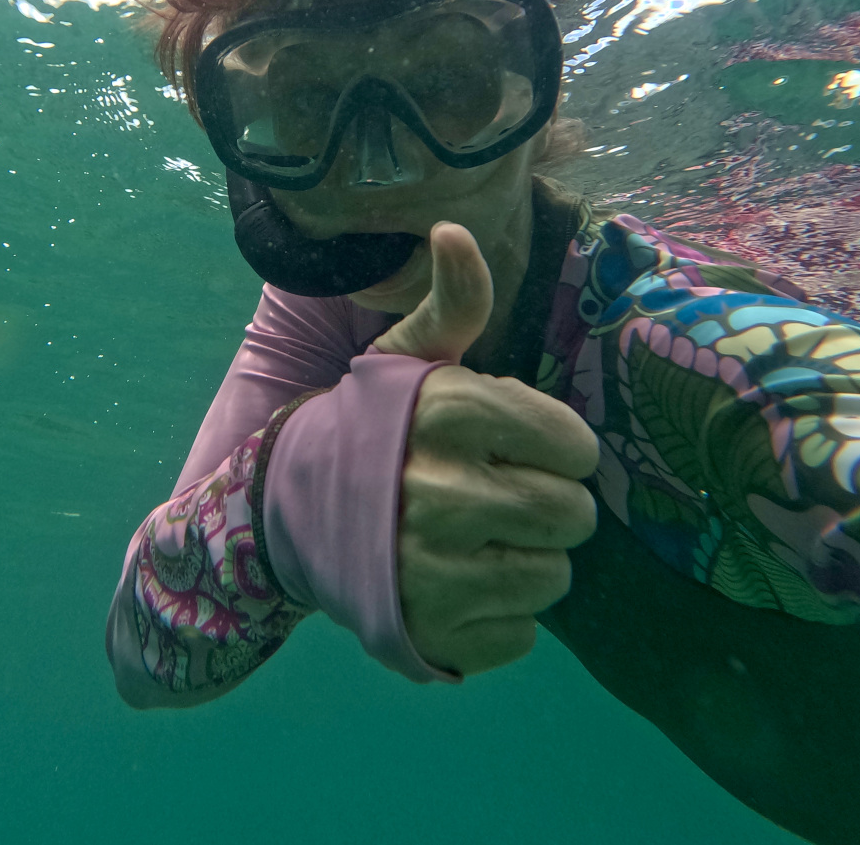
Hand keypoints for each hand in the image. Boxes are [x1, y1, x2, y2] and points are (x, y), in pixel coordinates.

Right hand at [375, 222, 598, 676]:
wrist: (285, 512)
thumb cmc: (371, 429)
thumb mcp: (406, 359)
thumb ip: (453, 301)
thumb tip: (454, 226)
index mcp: (447, 412)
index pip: (574, 443)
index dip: (554, 445)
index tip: (519, 446)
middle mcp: (442, 492)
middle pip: (574, 514)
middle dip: (548, 504)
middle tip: (500, 496)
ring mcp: (436, 570)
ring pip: (556, 576)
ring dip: (529, 560)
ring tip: (480, 540)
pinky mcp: (435, 632)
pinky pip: (523, 632)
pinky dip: (500, 615)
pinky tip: (459, 584)